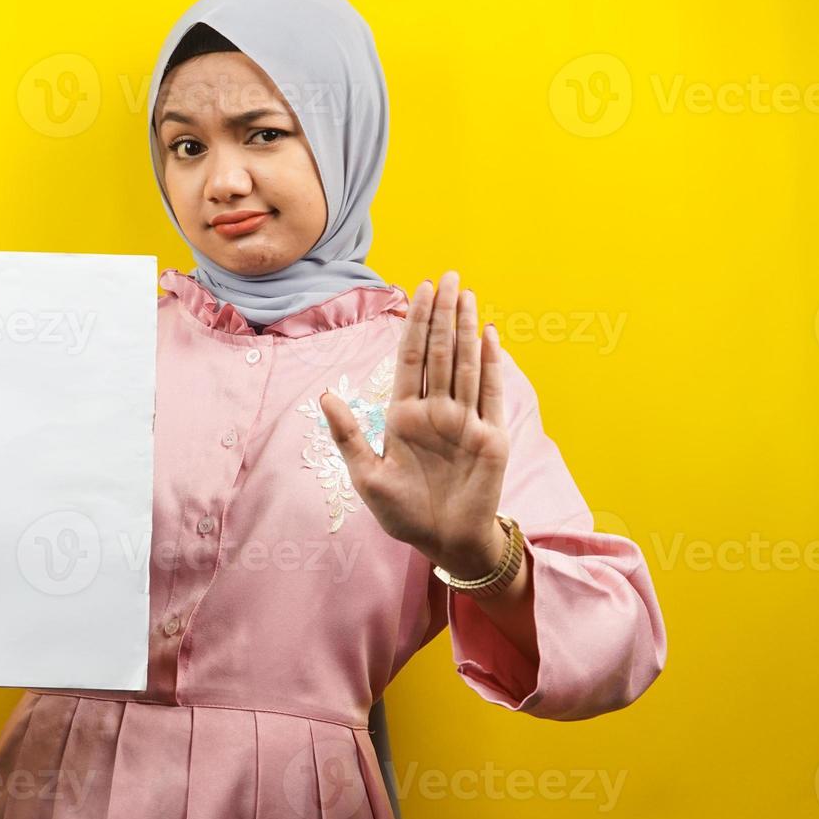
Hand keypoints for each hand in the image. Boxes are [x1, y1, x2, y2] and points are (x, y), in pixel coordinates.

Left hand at [319, 271, 508, 577]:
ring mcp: (465, 421)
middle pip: (441, 353)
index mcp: (404, 415)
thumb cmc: (403, 514)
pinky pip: (491, 393)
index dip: (416, 325)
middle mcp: (436, 411)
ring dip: (467, 329)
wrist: (444, 543)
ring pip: (466, 365)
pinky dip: (492, 364)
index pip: (412, 359)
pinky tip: (490, 335)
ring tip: (467, 294)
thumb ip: (348, 434)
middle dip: (443, 314)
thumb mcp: (366, 476)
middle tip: (447, 276)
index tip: (419, 291)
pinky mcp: (491, 436)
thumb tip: (325, 393)